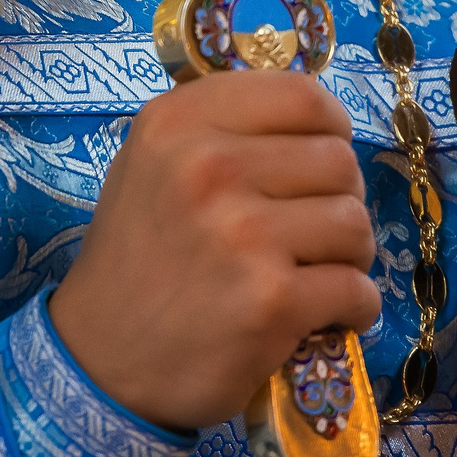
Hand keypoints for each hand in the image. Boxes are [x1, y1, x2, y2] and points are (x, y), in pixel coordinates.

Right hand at [52, 70, 381, 431]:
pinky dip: (355, 307)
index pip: (302, 96)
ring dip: (350, 255)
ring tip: (319, 274)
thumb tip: (315, 119)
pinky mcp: (272, 299)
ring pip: (354, 222)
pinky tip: (328, 316)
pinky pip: (356, 288)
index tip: (324, 159)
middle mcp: (208, 167)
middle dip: (341, 199)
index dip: (331, 128)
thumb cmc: (136, 258)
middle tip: (316, 231)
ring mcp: (242, 234)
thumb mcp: (151, 165)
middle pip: (338, 160)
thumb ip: (219, 130)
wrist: (100, 360)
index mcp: (178, 123)